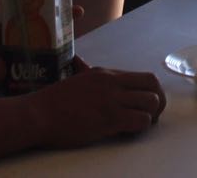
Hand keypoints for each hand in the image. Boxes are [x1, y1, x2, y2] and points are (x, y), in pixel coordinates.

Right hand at [30, 66, 166, 147]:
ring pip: (150, 103)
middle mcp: (112, 83)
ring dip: (150, 116)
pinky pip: (140, 120)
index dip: (152, 92)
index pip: (144, 77)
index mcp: (106, 74)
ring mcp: (111, 100)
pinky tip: (129, 132)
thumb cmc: (53, 102)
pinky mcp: (108, 119)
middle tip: (151, 116)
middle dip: (158, 102)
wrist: (37, 114)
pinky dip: (141, 127)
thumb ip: (89, 75)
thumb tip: (83, 65)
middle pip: (153, 86)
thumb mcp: (77, 80)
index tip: (146, 105)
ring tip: (139, 125)